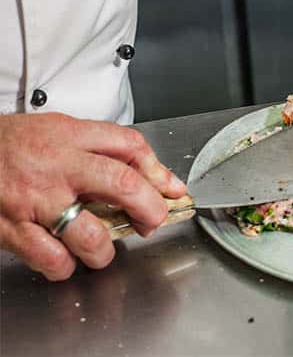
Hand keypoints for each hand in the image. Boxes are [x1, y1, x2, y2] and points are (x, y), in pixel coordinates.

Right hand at [0, 113, 186, 280]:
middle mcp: (56, 166)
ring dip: (105, 249)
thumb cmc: (11, 144)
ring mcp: (34, 199)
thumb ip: (104, 147)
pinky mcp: (11, 227)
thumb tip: (155, 175)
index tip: (171, 190)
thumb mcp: (59, 130)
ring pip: (89, 232)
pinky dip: (65, 266)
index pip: (129, 145)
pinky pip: (51, 257)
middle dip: (149, 209)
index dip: (159, 171)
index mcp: (69, 136)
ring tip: (101, 249)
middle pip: (122, 184)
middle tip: (152, 222)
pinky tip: (65, 258)